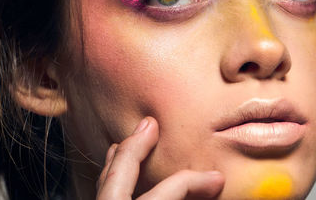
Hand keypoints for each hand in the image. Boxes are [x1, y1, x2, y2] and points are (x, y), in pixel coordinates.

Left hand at [96, 117, 224, 199]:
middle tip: (150, 123)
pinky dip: (110, 176)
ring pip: (103, 179)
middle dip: (136, 145)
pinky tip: (116, 175)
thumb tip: (214, 187)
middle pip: (120, 171)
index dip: (197, 181)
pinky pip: (100, 191)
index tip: (216, 179)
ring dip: (119, 158)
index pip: (172, 189)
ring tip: (129, 142)